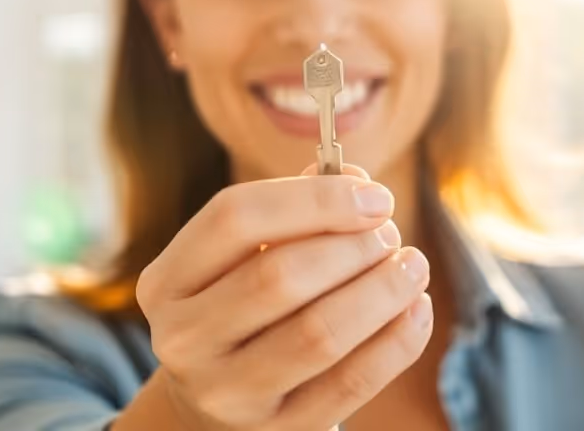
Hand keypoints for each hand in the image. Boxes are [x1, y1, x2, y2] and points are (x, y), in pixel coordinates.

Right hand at [134, 164, 433, 430]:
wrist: (215, 401)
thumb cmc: (242, 305)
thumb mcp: (244, 256)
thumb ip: (294, 209)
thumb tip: (355, 183)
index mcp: (167, 281)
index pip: (233, 218)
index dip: (313, 200)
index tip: (375, 195)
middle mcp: (184, 339)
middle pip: (278, 276)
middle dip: (351, 247)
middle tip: (390, 236)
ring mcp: (227, 393)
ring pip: (319, 334)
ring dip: (381, 291)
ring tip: (412, 266)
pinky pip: (351, 383)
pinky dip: (396, 341)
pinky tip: (416, 309)